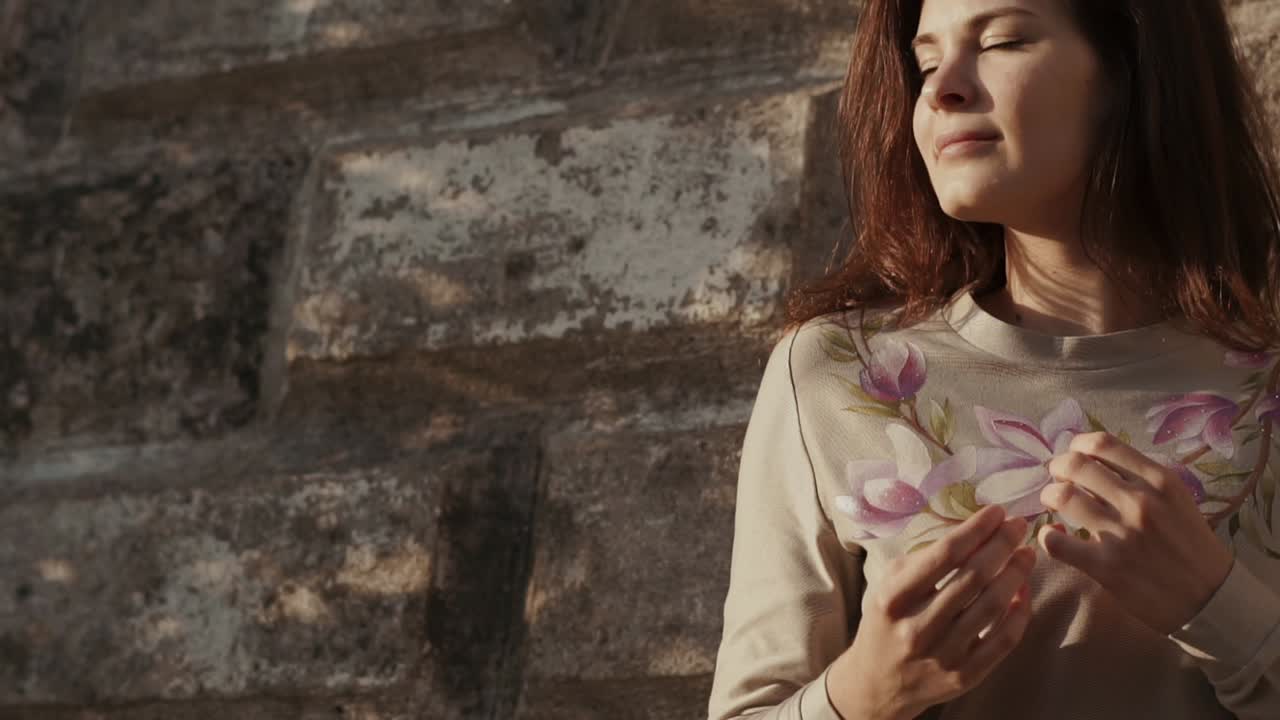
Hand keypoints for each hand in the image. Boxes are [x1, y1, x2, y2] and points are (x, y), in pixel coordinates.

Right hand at [827, 504, 1035, 719]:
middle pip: (972, 578)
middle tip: (1018, 526)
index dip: (975, 530)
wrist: (878, 682)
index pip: (942, 556)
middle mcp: (916, 628)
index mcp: (892, 599)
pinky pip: (1003, 640)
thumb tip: (973, 532)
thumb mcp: (888, 584)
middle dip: (1002, 546)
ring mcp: (943, 656)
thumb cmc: (887, 621)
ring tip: (1026, 554)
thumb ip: (924, 559)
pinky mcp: (965, 677)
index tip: (996, 512)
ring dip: (1016, 574)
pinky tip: (1023, 591)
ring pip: (992, 607)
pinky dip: (1019, 612)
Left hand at [1039, 431, 1234, 634]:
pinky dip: (1047, 535)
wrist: (1211, 597)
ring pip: (1062, 496)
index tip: (1073, 455)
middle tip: (1057, 478)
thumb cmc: (1189, 544)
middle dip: (1058, 468)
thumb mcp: (1176, 500)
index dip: (1077, 446)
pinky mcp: (1106, 565)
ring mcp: (1122, 533)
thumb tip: (1096, 463)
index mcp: (1159, 480)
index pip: (1103, 444)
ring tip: (1053, 503)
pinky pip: (1056, 542)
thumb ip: (1140, 479)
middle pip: (1075, 465)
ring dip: (1049, 496)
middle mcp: (1140, 501)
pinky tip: (1053, 536)